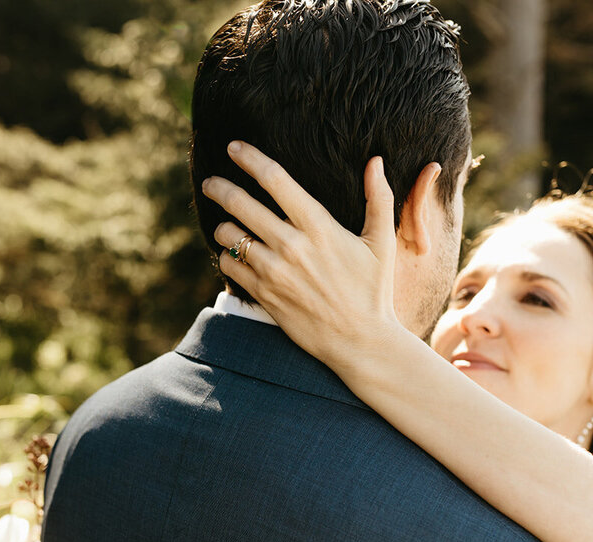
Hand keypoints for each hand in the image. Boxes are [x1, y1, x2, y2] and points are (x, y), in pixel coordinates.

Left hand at [200, 141, 402, 366]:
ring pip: (229, 237)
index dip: (249, 158)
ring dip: (223, 227)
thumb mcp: (382, 242)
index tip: (234, 147)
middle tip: (210, 183)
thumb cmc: (374, 290)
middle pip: (240, 204)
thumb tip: (376, 161)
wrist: (361, 341)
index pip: (275, 179)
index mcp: (319, 226)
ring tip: (226, 226)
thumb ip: (379, 198)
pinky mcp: (265, 296)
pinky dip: (227, 258)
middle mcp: (292, 246)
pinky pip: (230, 268)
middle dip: (219, 188)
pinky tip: (234, 256)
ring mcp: (275, 272)